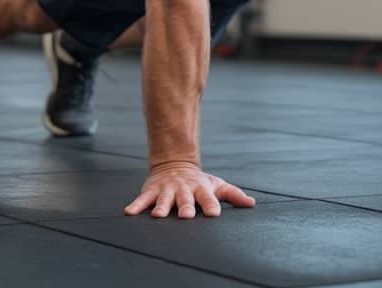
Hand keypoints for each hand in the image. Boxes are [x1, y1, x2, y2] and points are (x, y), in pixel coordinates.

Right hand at [124, 162, 256, 218]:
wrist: (175, 165)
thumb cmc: (199, 182)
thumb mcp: (217, 185)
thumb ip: (233, 195)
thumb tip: (252, 204)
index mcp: (201, 189)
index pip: (208, 198)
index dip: (211, 205)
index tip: (214, 214)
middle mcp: (184, 189)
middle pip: (185, 199)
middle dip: (185, 207)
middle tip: (186, 215)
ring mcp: (167, 190)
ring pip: (164, 200)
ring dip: (162, 207)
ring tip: (159, 216)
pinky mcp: (152, 190)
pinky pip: (143, 199)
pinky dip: (136, 205)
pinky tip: (129, 212)